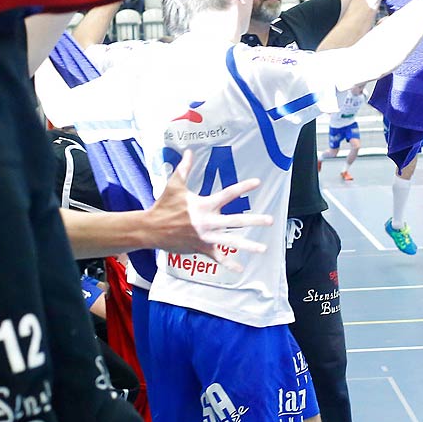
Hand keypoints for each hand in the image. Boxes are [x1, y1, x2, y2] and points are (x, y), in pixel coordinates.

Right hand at [148, 153, 271, 270]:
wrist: (151, 229)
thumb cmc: (163, 205)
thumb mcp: (174, 185)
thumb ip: (184, 168)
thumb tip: (189, 152)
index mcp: (204, 205)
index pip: (228, 194)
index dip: (243, 187)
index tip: (257, 183)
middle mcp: (207, 221)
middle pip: (236, 221)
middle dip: (254, 221)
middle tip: (271, 221)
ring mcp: (205, 237)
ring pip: (230, 242)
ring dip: (248, 246)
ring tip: (263, 249)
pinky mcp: (201, 248)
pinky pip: (217, 258)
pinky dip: (228, 264)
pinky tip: (240, 269)